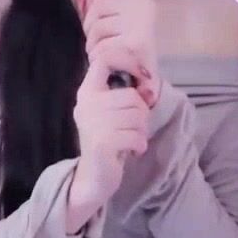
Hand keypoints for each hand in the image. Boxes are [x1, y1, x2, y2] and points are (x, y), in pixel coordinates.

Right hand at [71, 42, 151, 203]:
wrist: (93, 177)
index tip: (142, 77)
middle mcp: (86, 104)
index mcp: (87, 91)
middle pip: (131, 96)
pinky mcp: (102, 143)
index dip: (127, 62)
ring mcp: (93, 123)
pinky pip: (136, 136)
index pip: (104, 60)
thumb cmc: (108, 140)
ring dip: (141, 131)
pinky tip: (130, 151)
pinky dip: (139, 145)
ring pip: (137, 116)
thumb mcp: (113, 112)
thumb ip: (128, 95)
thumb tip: (150, 84)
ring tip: (129, 139)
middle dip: (141, 114)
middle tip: (132, 128)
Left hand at [80, 0, 159, 106]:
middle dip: (90, 24)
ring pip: (96, 26)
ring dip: (93, 43)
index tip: (94, 5)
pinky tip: (110, 61)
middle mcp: (142, 4)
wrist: (147, 76)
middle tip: (101, 38)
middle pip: (97, 3)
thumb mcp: (119, 17)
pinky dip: (98, 56)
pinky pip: (100, 46)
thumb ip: (101, 3)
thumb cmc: (128, 45)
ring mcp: (140, 23)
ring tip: (105, 50)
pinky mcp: (135, 44)